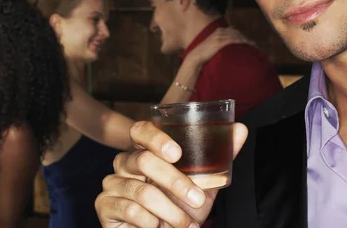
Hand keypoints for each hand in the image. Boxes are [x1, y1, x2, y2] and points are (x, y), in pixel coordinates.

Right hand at [95, 121, 247, 227]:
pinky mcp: (104, 205)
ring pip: (142, 190)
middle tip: (197, 200)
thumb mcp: (204, 186)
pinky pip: (130, 210)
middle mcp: (124, 162)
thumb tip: (242, 128)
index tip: (177, 153)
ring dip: (170, 212)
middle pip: (144, 160)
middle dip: (176, 182)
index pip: (140, 130)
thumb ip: (220, 158)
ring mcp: (111, 183)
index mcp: (145, 151)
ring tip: (186, 226)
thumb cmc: (181, 211)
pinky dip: (152, 223)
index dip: (155, 137)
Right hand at [186, 27, 254, 65]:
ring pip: (237, 35)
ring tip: (254, 45)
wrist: (196, 57)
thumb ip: (219, 43)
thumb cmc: (203, 54)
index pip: (233, 30)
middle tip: (254, 44)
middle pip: (237, 32)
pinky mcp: (220, 42)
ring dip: (246, 40)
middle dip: (246, 37)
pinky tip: (248, 45)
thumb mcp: (212, 45)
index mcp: (218, 31)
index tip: (249, 41)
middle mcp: (220, 31)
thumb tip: (228, 48)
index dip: (242, 35)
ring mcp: (220, 36)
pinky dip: (242, 42)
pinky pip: (234, 40)